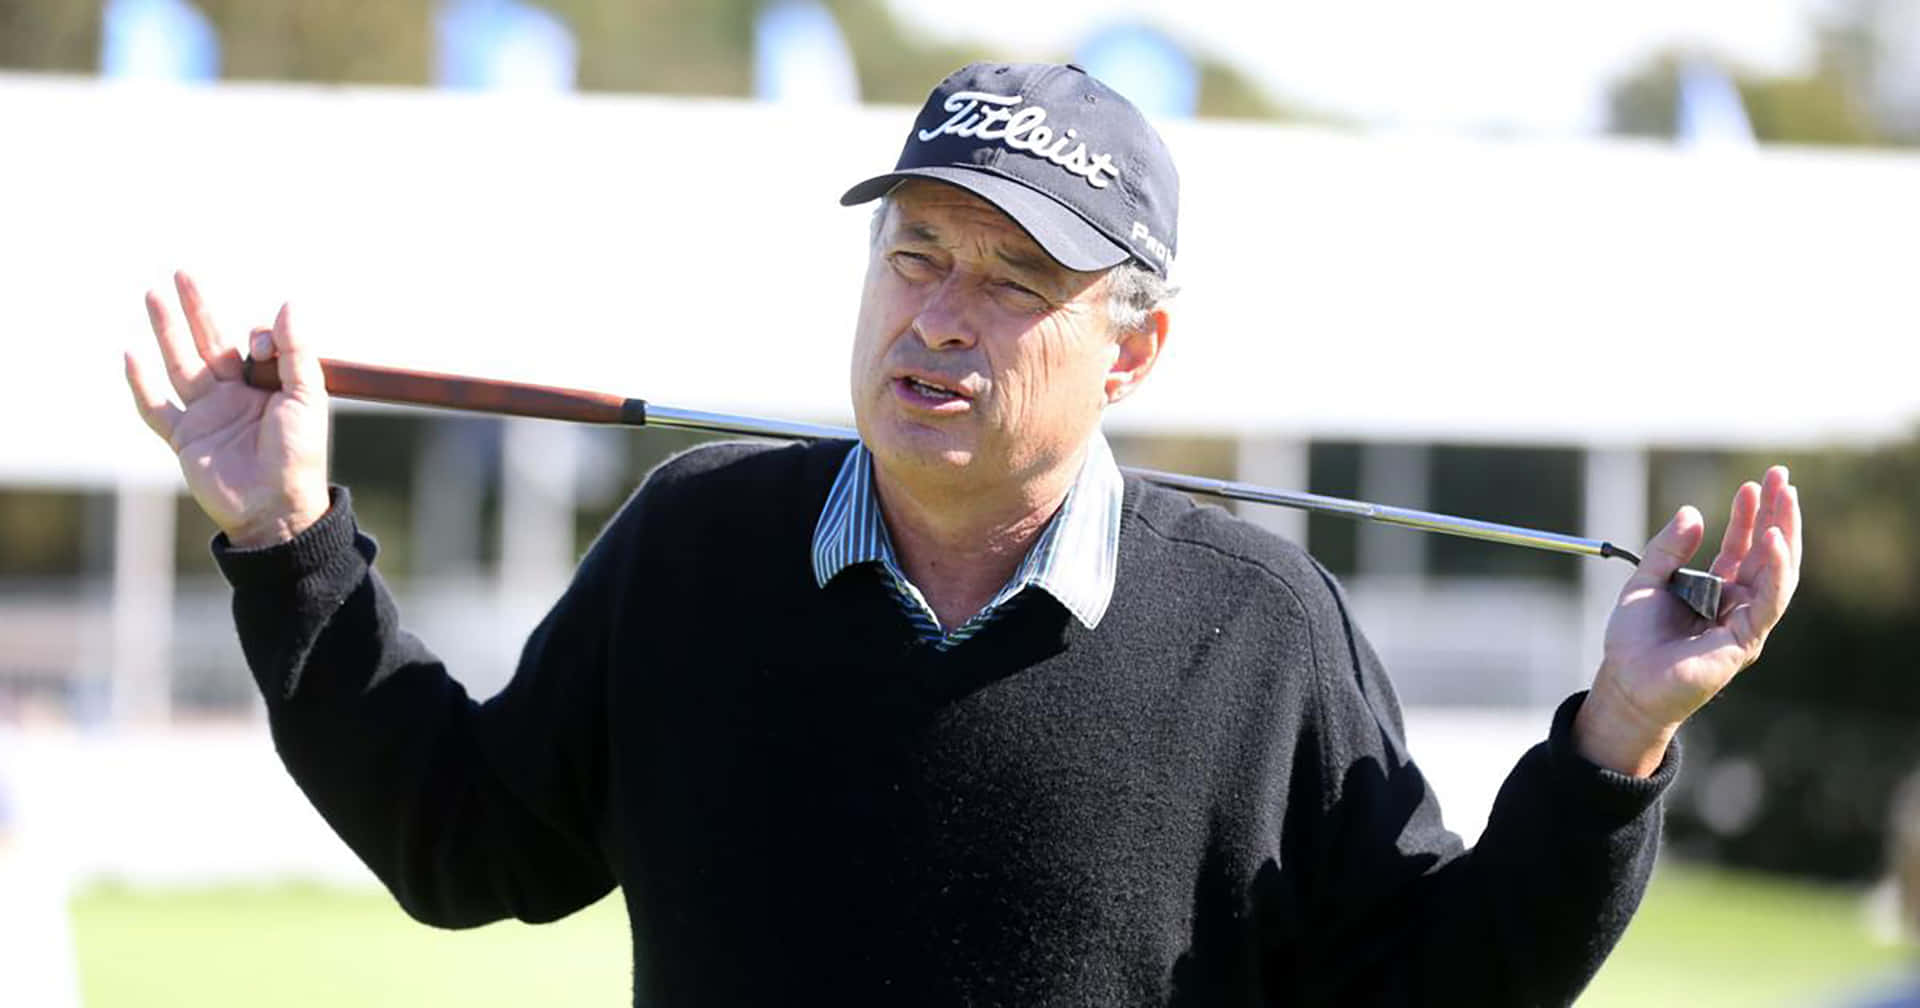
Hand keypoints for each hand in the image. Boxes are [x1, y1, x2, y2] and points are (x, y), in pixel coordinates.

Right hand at [124, 271, 331, 546]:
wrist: (276, 508)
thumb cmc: (298, 454)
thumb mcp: (307, 397)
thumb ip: (295, 352)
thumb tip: (288, 304)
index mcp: (267, 386)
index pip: (252, 345)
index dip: (257, 337)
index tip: (260, 348)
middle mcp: (234, 396)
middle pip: (209, 343)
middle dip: (196, 309)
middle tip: (182, 274)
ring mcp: (206, 415)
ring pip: (180, 365)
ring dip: (167, 331)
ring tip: (152, 295)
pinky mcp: (184, 438)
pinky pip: (155, 408)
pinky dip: (141, 384)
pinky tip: (130, 355)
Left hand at [1576, 466, 1801, 775]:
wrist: (1625, 682)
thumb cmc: (1633, 640)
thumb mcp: (1645, 582)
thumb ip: (1668, 549)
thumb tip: (1693, 513)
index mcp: (1715, 590)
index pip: (1742, 546)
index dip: (1749, 514)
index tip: (1753, 482)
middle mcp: (1736, 604)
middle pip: (1767, 553)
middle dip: (1776, 513)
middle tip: (1780, 475)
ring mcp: (1745, 622)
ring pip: (1778, 572)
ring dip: (1784, 532)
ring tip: (1785, 497)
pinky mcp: (1746, 640)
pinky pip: (1769, 600)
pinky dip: (1776, 568)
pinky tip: (1774, 539)